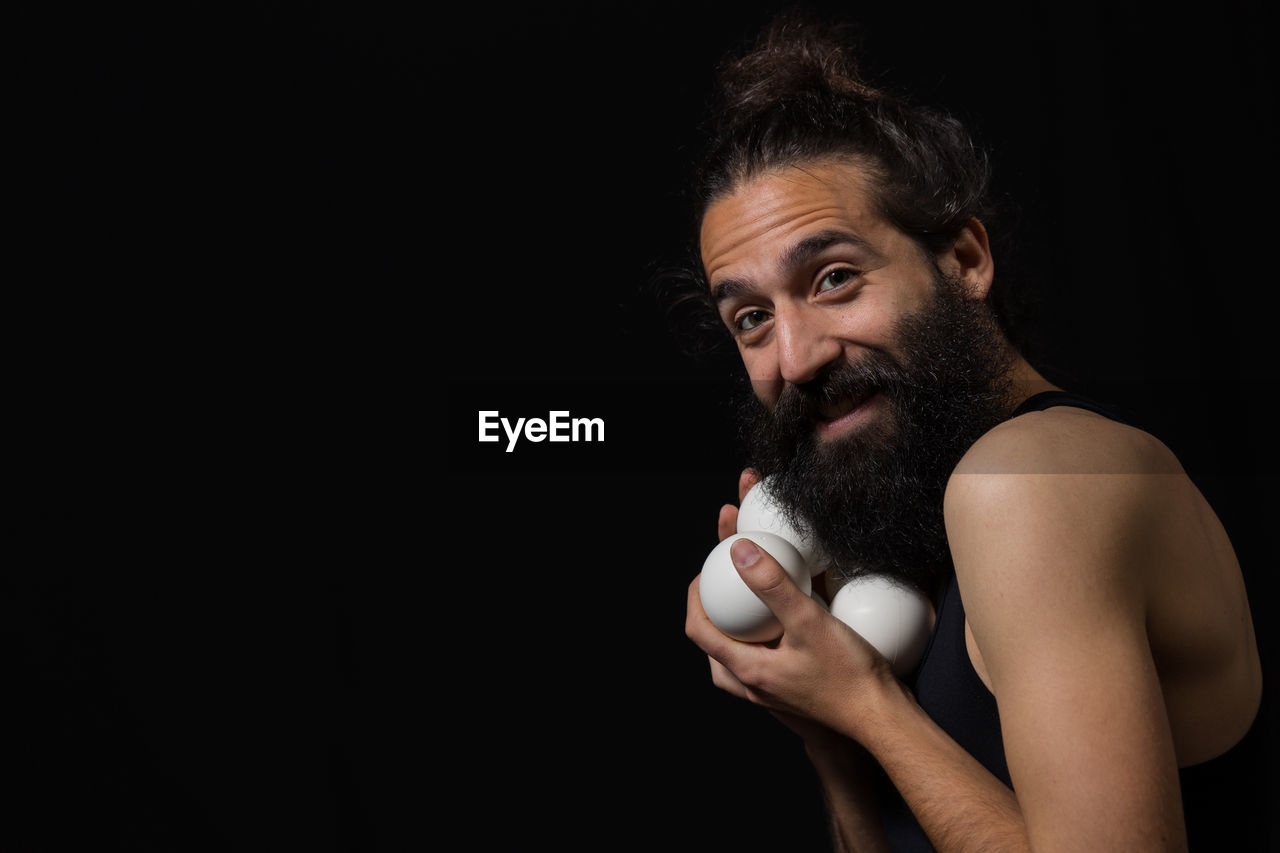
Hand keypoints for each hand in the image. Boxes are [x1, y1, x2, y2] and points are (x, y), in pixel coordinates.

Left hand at [687, 469, 895, 741]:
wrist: (881, 716)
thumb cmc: (848, 674)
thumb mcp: (809, 620)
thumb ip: (772, 585)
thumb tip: (738, 550)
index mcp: (748, 671)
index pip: (698, 630)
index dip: (694, 597)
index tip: (705, 570)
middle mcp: (752, 686)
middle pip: (712, 643)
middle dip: (711, 609)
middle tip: (723, 581)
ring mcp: (770, 692)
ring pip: (735, 656)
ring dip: (734, 627)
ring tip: (746, 600)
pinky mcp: (790, 691)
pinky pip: (761, 661)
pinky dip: (760, 637)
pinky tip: (781, 620)